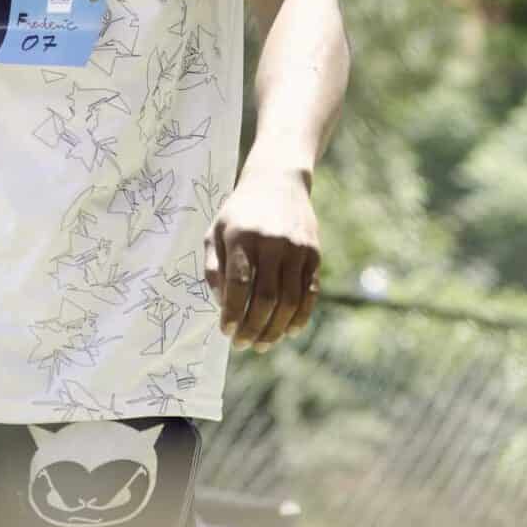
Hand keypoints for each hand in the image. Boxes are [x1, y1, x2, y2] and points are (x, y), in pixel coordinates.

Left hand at [203, 165, 319, 349]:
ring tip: (263, 344)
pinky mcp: (313, 254)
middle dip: (253, 328)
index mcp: (242, 236)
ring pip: (289, 301)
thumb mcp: (216, 231)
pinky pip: (309, 292)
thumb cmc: (239, 212)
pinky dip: (300, 316)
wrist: (278, 181)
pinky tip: (289, 331)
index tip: (226, 332)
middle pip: (266, 298)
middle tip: (243, 345)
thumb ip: (214, 268)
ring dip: (276, 329)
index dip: (233, 314)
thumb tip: (222, 305)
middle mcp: (272, 242)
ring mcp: (296, 248)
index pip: (239, 285)